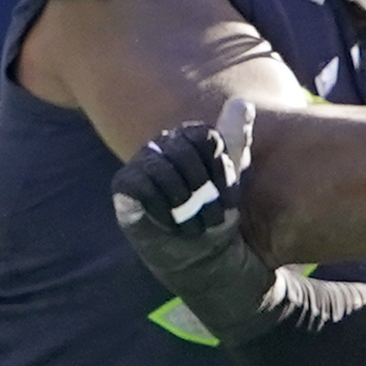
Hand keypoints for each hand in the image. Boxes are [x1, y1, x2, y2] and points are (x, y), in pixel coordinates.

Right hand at [108, 96, 286, 338]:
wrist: (209, 264)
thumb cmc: (220, 220)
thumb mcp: (233, 181)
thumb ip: (235, 141)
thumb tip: (241, 102)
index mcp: (189, 141)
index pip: (206, 136)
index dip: (220, 169)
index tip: (227, 196)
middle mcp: (163, 147)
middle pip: (184, 149)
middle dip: (203, 188)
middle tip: (209, 216)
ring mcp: (141, 166)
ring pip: (162, 166)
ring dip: (184, 202)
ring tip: (192, 223)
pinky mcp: (124, 189)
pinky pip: (137, 183)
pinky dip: (159, 206)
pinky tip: (169, 222)